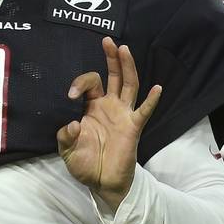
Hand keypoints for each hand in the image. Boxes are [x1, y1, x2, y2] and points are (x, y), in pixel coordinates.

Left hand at [57, 36, 161, 210]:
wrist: (102, 183)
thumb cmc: (85, 164)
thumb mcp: (67, 150)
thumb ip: (65, 137)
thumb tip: (74, 124)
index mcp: (92, 107)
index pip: (90, 83)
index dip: (80, 83)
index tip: (71, 95)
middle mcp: (110, 106)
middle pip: (114, 76)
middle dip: (111, 58)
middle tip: (108, 41)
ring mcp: (123, 115)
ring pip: (129, 85)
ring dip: (127, 67)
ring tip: (124, 50)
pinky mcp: (133, 127)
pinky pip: (144, 111)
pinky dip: (151, 100)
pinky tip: (158, 88)